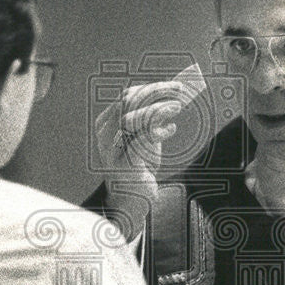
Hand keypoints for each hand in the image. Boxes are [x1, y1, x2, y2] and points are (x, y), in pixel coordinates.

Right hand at [93, 81, 186, 239]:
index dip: (152, 87)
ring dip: (157, 110)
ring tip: (176, 107)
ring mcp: (112, 150)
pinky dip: (158, 131)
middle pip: (129, 103)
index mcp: (107, 122)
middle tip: (179, 92)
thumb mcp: (146, 135)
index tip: (174, 86)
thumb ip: (152, 116)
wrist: (133, 197)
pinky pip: (140, 141)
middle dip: (157, 93)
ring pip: (131, 119)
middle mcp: (105, 134)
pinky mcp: (123, 165)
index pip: (128, 96)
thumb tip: (172, 93)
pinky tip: (170, 129)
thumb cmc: (140, 164)